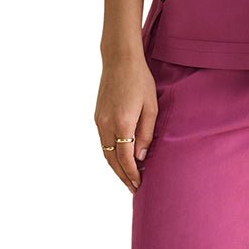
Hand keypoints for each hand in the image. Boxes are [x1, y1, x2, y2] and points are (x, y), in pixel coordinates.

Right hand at [94, 52, 157, 192]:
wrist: (119, 60)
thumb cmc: (140, 80)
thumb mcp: (151, 107)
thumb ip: (146, 134)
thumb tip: (140, 157)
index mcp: (122, 123)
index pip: (124, 158)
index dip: (132, 174)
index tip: (139, 185)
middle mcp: (106, 124)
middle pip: (111, 160)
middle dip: (122, 176)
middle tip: (133, 188)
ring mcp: (99, 121)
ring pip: (105, 152)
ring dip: (115, 167)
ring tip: (127, 178)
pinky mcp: (97, 116)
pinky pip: (102, 142)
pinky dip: (110, 154)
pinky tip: (119, 159)